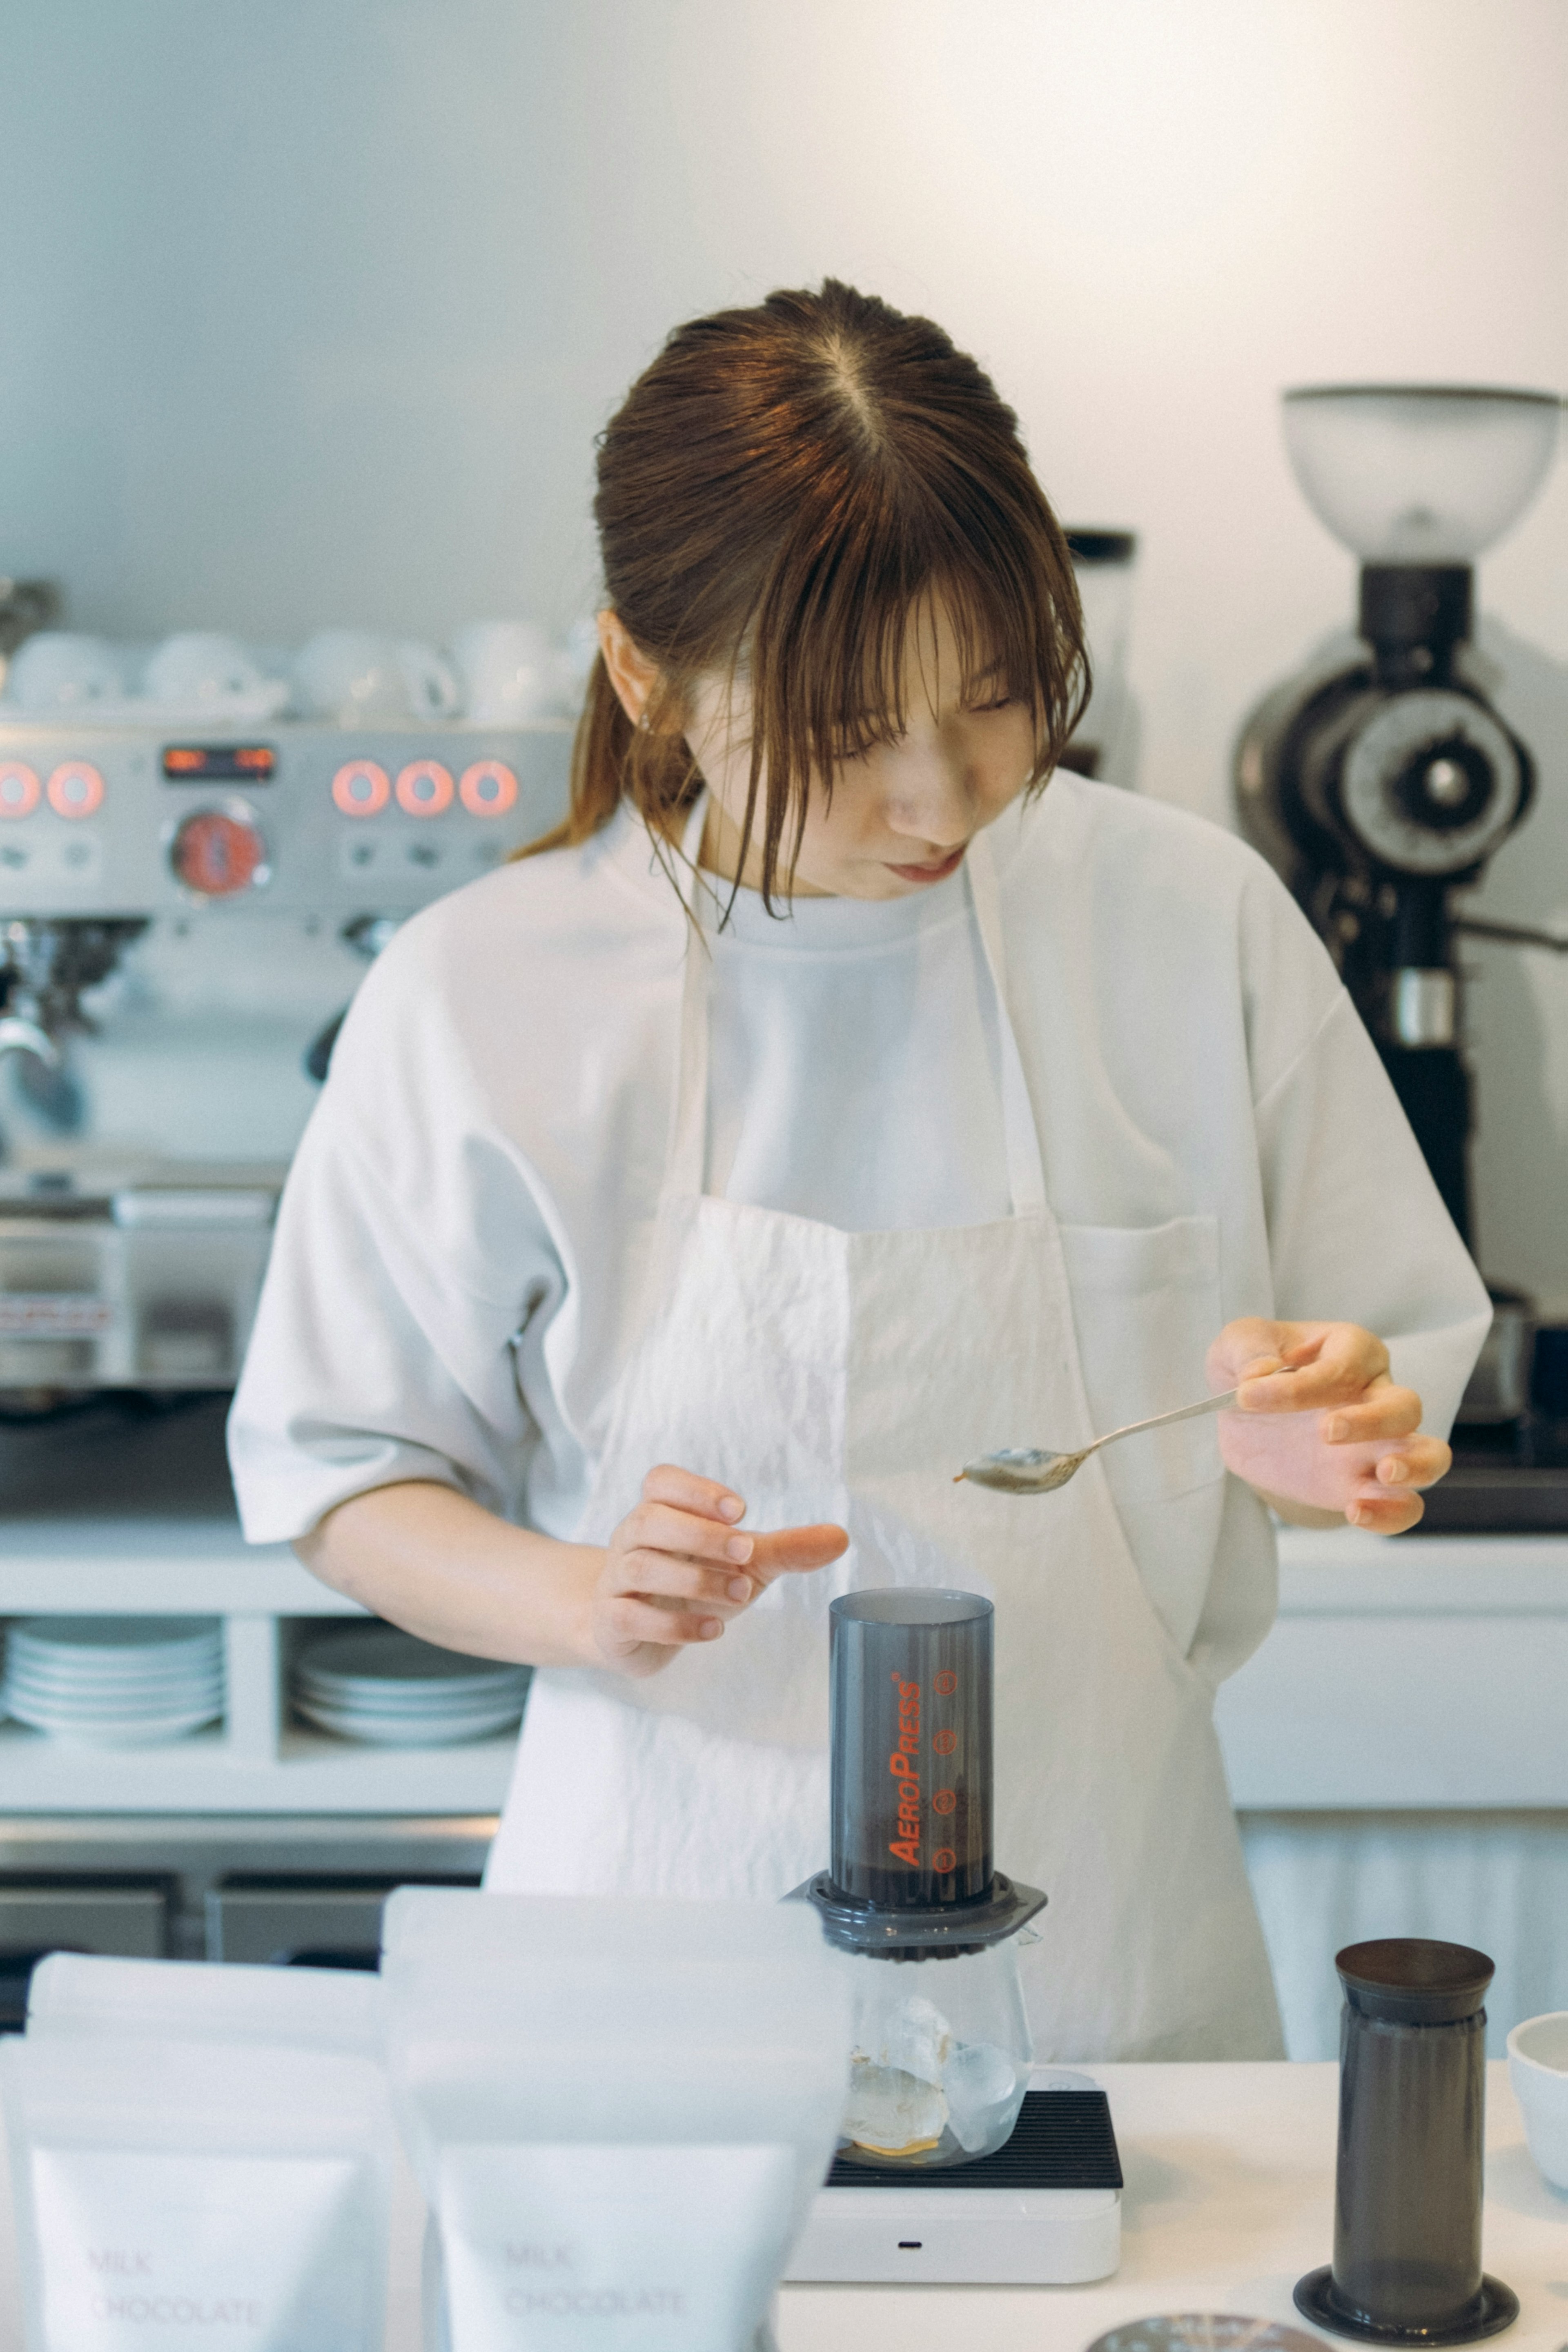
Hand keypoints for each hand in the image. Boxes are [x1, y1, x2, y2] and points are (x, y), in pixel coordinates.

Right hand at [589, 1464, 847, 1678]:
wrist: (633, 1632)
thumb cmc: (692, 1583)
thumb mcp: (743, 1564)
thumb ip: (787, 1549)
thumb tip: (841, 1537)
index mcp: (660, 1514)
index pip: (661, 1482)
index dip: (696, 1489)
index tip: (740, 1510)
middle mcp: (631, 1540)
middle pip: (647, 1519)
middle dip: (700, 1534)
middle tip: (746, 1551)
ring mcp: (615, 1580)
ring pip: (638, 1566)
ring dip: (694, 1579)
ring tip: (740, 1593)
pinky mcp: (610, 1622)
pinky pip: (630, 1615)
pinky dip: (675, 1625)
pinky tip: (715, 1630)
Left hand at [1206, 1319, 1450, 1533]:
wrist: (1248, 1420)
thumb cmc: (1253, 1368)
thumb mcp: (1239, 1345)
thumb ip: (1249, 1351)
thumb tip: (1260, 1377)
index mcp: (1351, 1350)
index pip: (1343, 1366)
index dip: (1298, 1385)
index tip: (1247, 1395)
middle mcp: (1376, 1395)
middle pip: (1405, 1406)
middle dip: (1373, 1420)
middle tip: (1327, 1432)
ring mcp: (1378, 1445)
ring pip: (1431, 1455)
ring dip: (1415, 1466)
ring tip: (1384, 1473)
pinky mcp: (1365, 1485)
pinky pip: (1404, 1505)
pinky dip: (1391, 1513)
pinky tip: (1357, 1512)